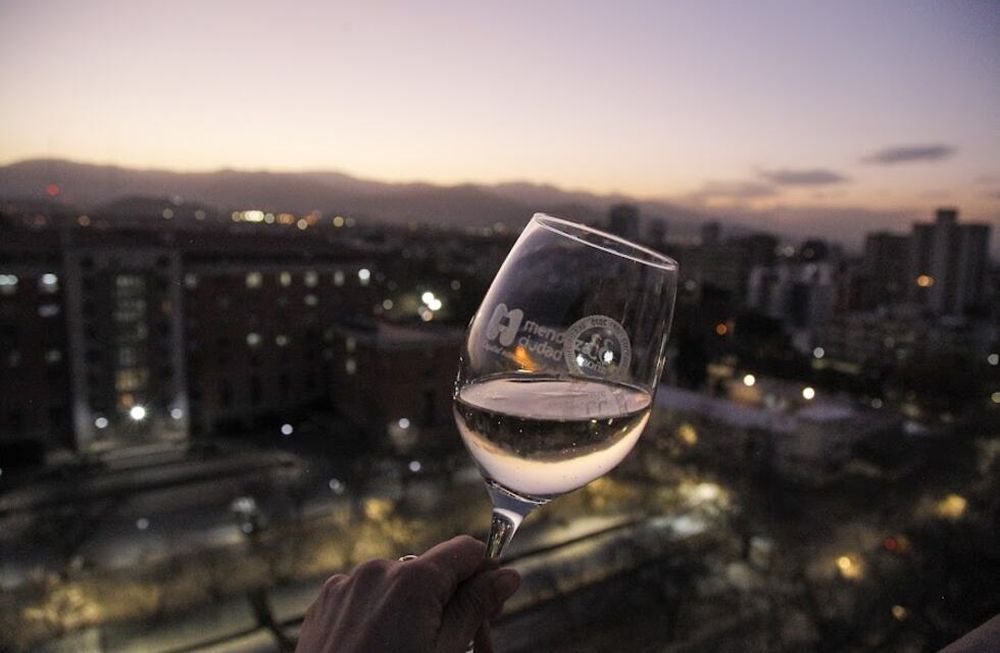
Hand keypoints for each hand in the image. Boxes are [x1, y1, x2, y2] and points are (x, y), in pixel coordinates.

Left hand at [296, 535, 520, 652]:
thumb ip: (474, 609)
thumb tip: (506, 574)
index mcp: (410, 580)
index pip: (466, 551)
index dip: (487, 575)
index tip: (493, 608)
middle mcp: (375, 571)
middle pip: (432, 570)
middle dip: (453, 600)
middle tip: (465, 644)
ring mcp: (345, 587)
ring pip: (399, 586)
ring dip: (417, 611)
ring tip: (418, 652)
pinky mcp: (324, 606)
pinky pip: (367, 598)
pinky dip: (383, 617)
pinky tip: (384, 652)